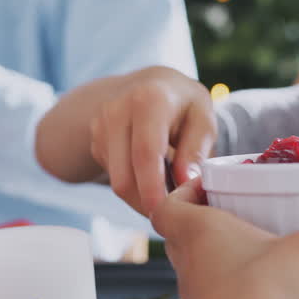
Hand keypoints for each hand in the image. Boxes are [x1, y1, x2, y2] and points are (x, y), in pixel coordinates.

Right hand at [35, 67, 214, 216]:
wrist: (150, 85)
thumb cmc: (183, 104)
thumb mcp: (203, 117)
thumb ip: (197, 148)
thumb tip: (186, 181)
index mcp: (149, 100)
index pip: (145, 152)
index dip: (152, 187)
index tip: (163, 211)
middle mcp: (117, 110)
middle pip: (124, 176)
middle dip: (146, 203)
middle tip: (172, 213)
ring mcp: (101, 126)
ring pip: (117, 181)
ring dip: (141, 197)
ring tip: (168, 192)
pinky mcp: (95, 141)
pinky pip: (113, 176)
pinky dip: (133, 186)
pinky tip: (152, 178)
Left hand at [115, 180, 298, 298]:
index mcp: (199, 235)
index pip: (169, 208)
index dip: (184, 192)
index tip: (213, 183)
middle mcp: (200, 270)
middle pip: (197, 241)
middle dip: (227, 224)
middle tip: (264, 210)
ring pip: (228, 276)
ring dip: (254, 264)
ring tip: (294, 249)